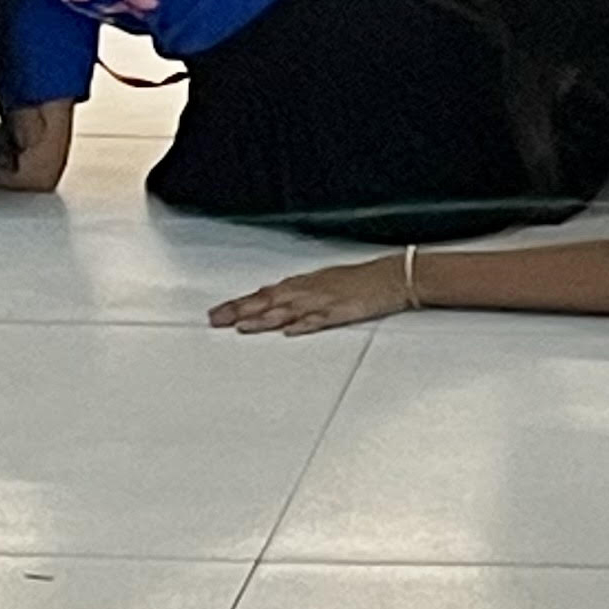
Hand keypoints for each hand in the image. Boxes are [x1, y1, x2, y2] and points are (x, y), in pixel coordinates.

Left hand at [210, 252, 410, 334]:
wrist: (392, 276)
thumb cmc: (359, 280)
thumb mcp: (324, 281)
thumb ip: (297, 293)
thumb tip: (272, 297)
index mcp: (304, 283)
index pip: (265, 294)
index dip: (241, 303)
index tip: (219, 312)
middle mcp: (309, 290)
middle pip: (269, 301)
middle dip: (242, 310)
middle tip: (216, 320)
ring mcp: (324, 301)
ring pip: (288, 310)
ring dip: (264, 318)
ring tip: (242, 327)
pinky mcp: (340, 312)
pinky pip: (319, 319)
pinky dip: (302, 325)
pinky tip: (288, 332)